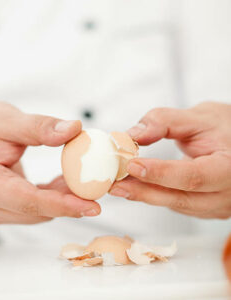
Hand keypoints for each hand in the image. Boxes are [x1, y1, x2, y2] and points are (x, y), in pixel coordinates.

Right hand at [0, 102, 99, 223]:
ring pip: (39, 212)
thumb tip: (75, 129)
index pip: (30, 201)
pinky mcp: (3, 208)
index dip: (64, 205)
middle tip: (98, 186)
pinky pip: (35, 207)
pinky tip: (67, 181)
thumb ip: (40, 127)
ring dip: (64, 199)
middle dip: (70, 202)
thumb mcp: (7, 120)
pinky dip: (54, 197)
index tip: (93, 206)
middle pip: (39, 210)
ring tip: (84, 179)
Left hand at [110, 102, 230, 218]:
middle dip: (144, 191)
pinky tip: (136, 186)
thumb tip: (132, 135)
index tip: (132, 165)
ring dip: (145, 194)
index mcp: (230, 167)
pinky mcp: (206, 208)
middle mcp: (227, 192)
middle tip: (115, 184)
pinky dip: (154, 195)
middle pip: (181, 197)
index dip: (160, 173)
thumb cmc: (221, 127)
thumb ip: (164, 122)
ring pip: (176, 204)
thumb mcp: (197, 116)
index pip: (193, 175)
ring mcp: (218, 205)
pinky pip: (176, 205)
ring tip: (119, 184)